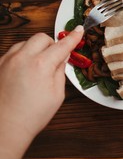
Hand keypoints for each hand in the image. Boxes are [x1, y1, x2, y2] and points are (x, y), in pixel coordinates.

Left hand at [0, 26, 83, 158]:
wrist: (5, 127)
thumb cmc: (31, 115)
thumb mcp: (57, 94)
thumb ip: (60, 71)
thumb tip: (62, 58)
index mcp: (40, 65)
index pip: (62, 45)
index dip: (73, 38)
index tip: (79, 31)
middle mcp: (22, 58)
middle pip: (42, 38)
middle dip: (52, 44)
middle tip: (55, 58)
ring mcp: (7, 60)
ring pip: (26, 42)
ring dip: (36, 49)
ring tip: (38, 66)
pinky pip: (13, 51)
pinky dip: (23, 55)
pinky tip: (26, 70)